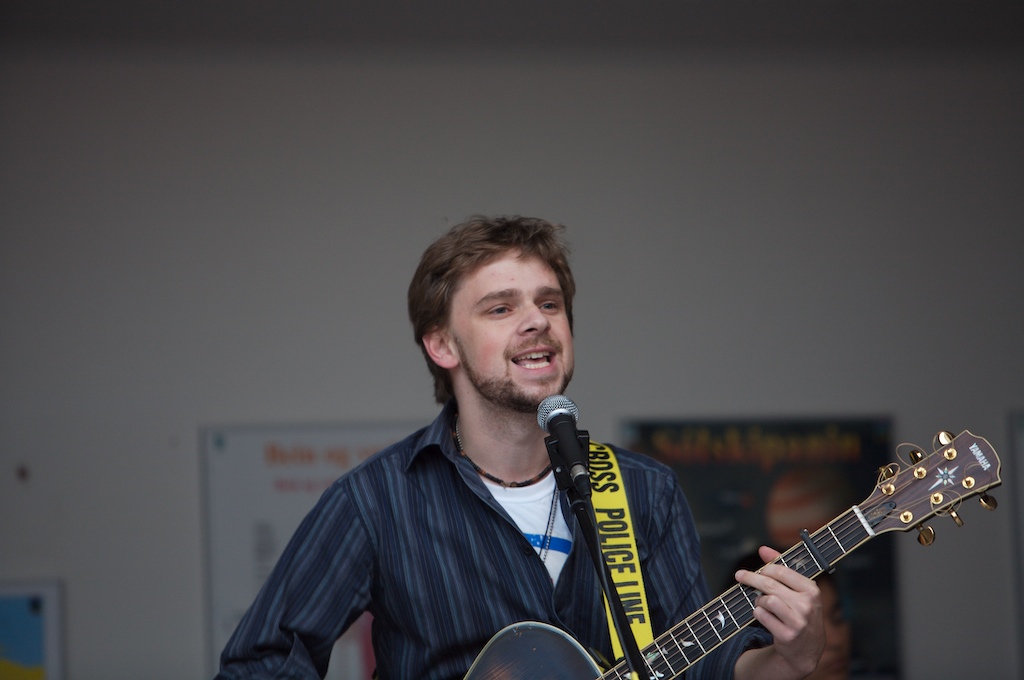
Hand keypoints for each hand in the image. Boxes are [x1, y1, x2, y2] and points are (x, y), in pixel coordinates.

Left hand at [733, 545, 824, 679]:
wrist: (807, 649)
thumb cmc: (799, 613)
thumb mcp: (797, 591)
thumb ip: (781, 568)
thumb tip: (763, 549)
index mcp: (811, 590)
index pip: (781, 571)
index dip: (764, 569)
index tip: (754, 569)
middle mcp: (807, 605)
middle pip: (770, 584)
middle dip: (751, 578)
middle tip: (739, 576)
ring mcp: (798, 622)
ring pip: (766, 600)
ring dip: (758, 600)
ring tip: (761, 602)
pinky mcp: (787, 635)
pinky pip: (763, 616)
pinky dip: (758, 613)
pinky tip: (763, 615)